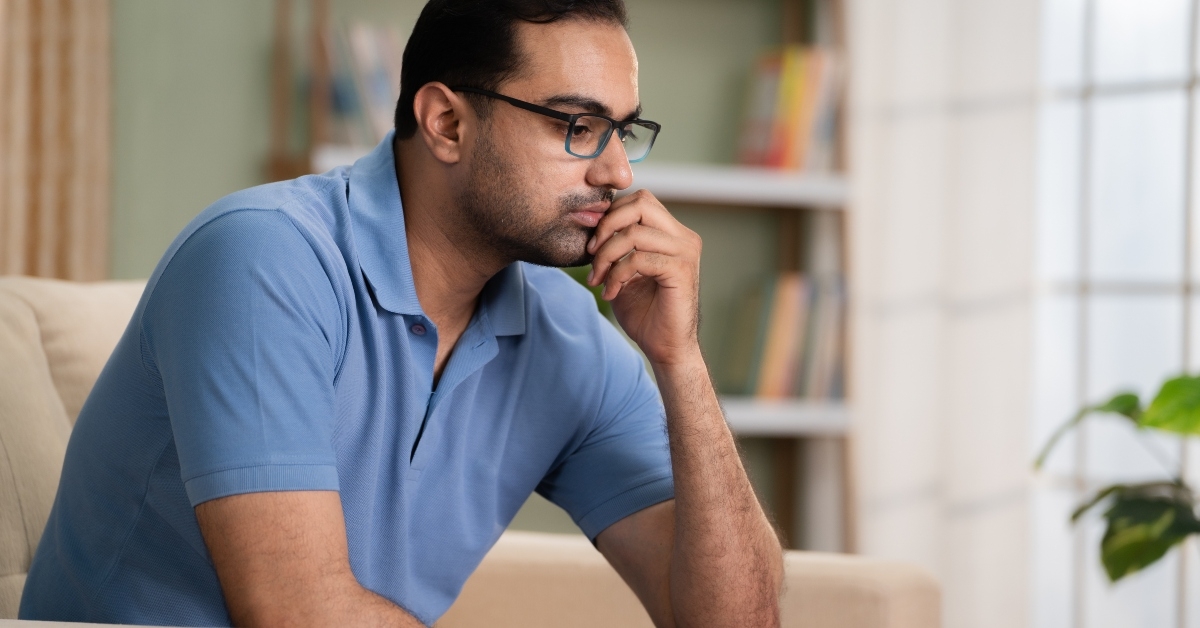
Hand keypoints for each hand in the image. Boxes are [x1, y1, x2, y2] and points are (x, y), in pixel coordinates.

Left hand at [586, 189, 701, 365]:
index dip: (610, 215)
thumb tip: (591, 223)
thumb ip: (616, 245)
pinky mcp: (682, 271)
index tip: (593, 245)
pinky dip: (617, 275)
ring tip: (598, 279)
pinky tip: (611, 293)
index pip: (639, 200)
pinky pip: (639, 259)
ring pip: (634, 232)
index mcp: (672, 233)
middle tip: (592, 254)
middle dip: (607, 226)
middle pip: (640, 203)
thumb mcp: (624, 271)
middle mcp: (683, 237)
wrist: (666, 347)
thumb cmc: (645, 312)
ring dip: (607, 256)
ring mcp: (685, 252)